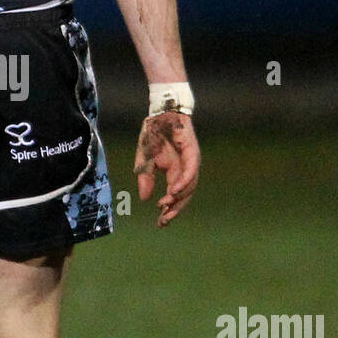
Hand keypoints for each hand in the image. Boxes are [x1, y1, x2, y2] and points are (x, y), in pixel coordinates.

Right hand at [134, 111, 199, 227]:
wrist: (161, 113)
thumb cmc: (153, 134)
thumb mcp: (144, 160)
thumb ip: (145, 178)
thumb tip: (144, 198)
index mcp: (174, 172)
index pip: (174, 196)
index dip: (167, 210)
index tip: (160, 223)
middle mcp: (184, 170)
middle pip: (184, 196)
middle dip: (174, 210)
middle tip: (164, 222)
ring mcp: (190, 162)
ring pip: (189, 187)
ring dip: (178, 199)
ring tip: (166, 209)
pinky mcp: (193, 153)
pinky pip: (191, 172)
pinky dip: (183, 183)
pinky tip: (174, 191)